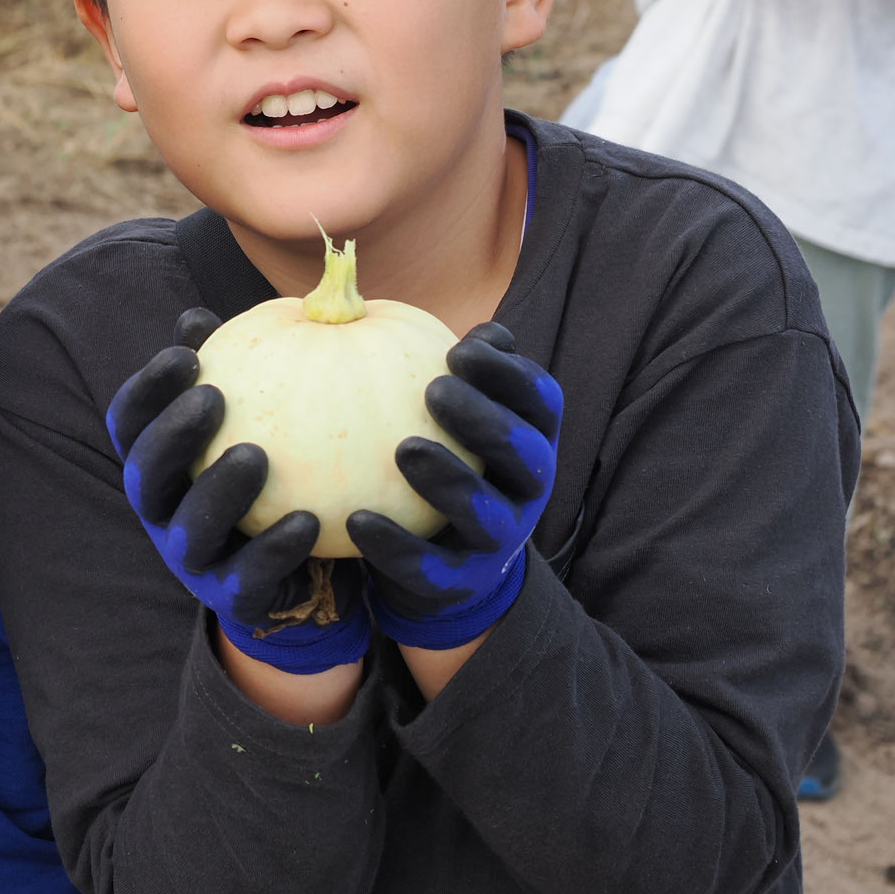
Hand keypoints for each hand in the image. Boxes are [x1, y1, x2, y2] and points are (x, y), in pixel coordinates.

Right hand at [107, 308, 367, 673]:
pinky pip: (249, 579)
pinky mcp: (233, 599)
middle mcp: (160, 510)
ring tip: (257, 456)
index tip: (186, 354)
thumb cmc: (266, 467)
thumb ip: (229, 368)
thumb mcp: (248, 414)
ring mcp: (192, 559)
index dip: (147, 388)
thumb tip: (198, 314)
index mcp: (154, 461)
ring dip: (217, 491)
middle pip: (144, 475)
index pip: (129, 421)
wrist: (296, 562)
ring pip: (188, 530)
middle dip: (172, 436)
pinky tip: (310, 520)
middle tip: (213, 398)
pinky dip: (274, 551)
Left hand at [348, 323, 561, 650]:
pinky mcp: (461, 581)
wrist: (449, 563)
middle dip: (485, 420)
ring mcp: (500, 539)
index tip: (460, 348)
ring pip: (487, 514)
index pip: (538, 400)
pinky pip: (431, 567)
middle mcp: (528, 487)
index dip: (508, 374)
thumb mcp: (456, 412)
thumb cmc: (447, 456)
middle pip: (523, 453)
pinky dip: (396, 547)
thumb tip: (422, 312)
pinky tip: (356, 520)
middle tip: (434, 389)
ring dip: (450, 481)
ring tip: (404, 450)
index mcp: (532, 437)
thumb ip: (447, 367)